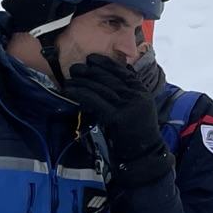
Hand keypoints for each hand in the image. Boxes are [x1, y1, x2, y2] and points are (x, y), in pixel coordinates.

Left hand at [62, 55, 164, 171]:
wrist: (143, 154)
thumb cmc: (137, 133)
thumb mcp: (139, 108)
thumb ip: (132, 90)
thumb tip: (125, 69)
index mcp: (142, 92)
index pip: (124, 73)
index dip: (107, 64)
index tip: (93, 58)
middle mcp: (136, 97)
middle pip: (110, 79)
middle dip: (91, 71)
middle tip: (76, 67)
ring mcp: (128, 106)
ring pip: (101, 88)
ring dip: (83, 81)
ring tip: (70, 78)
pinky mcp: (117, 116)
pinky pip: (95, 100)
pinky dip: (81, 93)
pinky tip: (70, 90)